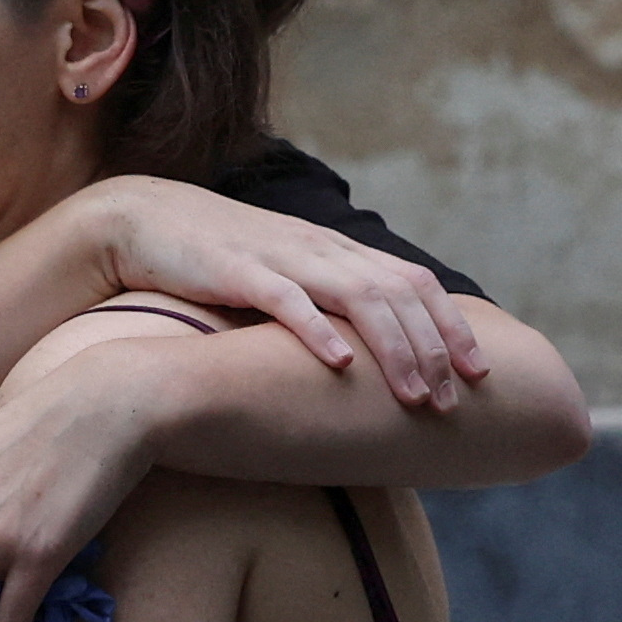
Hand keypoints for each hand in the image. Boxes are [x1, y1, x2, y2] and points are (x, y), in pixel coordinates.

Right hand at [76, 177, 482, 409]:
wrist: (144, 219)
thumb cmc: (212, 258)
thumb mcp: (281, 273)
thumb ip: (320, 298)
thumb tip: (361, 350)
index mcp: (334, 250)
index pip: (413, 282)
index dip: (452, 326)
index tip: (478, 374)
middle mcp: (319, 248)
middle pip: (399, 294)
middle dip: (435, 350)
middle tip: (453, 402)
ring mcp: (280, 256)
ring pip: (359, 297)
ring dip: (395, 348)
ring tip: (415, 396)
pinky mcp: (236, 269)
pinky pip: (287, 300)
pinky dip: (318, 329)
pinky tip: (339, 362)